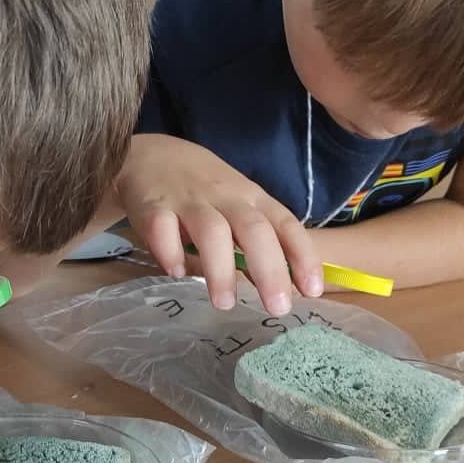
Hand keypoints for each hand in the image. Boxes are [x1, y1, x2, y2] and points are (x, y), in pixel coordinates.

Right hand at [117, 134, 321, 313]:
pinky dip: (170, 253)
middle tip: (278, 307)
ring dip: (221, 269)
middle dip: (270, 270)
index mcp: (252, 199)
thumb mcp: (237, 206)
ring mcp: (189, 201)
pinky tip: (176, 272)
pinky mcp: (153, 206)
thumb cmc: (204, 189)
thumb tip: (280, 287)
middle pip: (254, 230)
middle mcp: (225, 198)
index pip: (286, 225)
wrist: (151, 155)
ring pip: (212, 232)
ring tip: (224, 302)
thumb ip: (255, 244)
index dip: (302, 257)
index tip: (312, 290)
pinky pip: (163, 230)